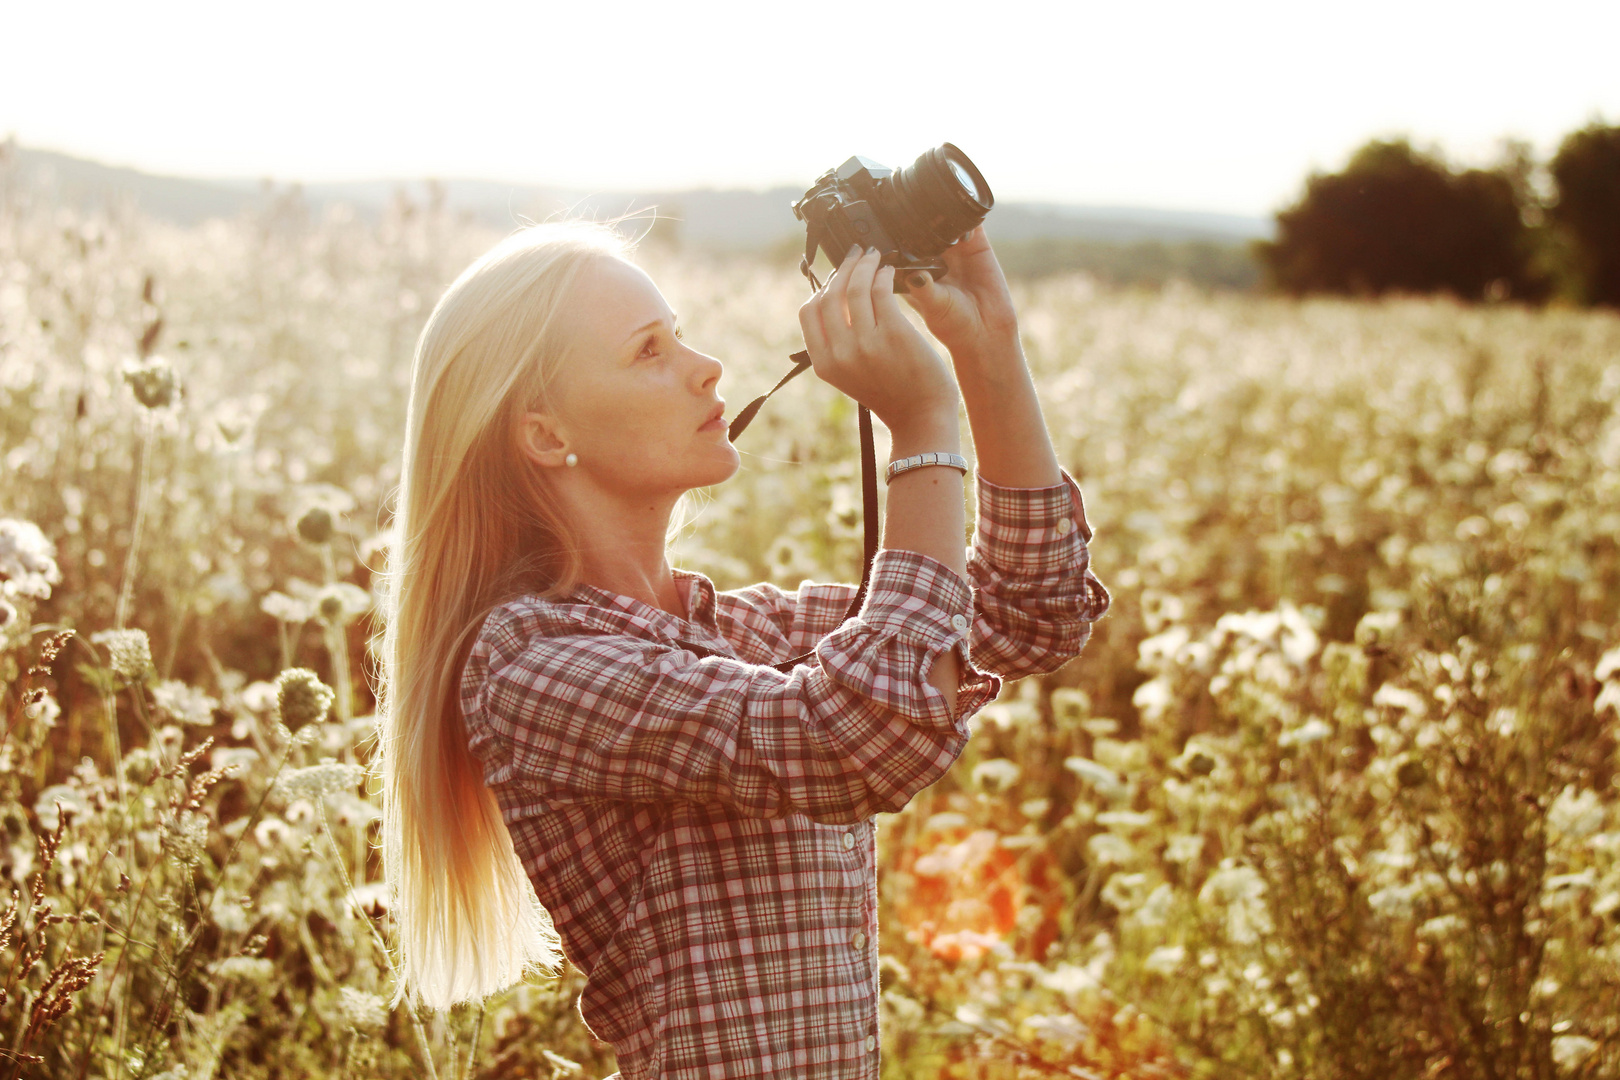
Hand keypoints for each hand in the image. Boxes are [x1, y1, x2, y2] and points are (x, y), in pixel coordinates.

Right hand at [798, 246, 959, 431]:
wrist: (920, 416)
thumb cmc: (890, 391)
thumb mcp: (851, 374)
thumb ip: (839, 343)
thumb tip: (836, 297)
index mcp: (824, 364)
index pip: (809, 312)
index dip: (821, 288)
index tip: (836, 276)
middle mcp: (840, 353)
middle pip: (830, 295)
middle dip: (842, 269)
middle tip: (856, 255)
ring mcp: (865, 343)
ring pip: (855, 288)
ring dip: (864, 265)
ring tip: (874, 257)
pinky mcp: (893, 333)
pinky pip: (880, 291)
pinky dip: (883, 274)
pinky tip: (889, 271)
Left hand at [901, 225, 1019, 365]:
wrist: (986, 332)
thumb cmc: (953, 326)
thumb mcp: (932, 307)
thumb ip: (922, 289)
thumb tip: (913, 273)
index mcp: (911, 268)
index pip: (898, 242)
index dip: (892, 233)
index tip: (888, 227)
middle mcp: (930, 255)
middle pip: (918, 225)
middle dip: (916, 217)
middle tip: (913, 216)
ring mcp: (953, 248)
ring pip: (942, 220)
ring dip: (940, 215)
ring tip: (939, 223)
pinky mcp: (976, 244)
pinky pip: (970, 223)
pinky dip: (966, 218)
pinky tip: (964, 233)